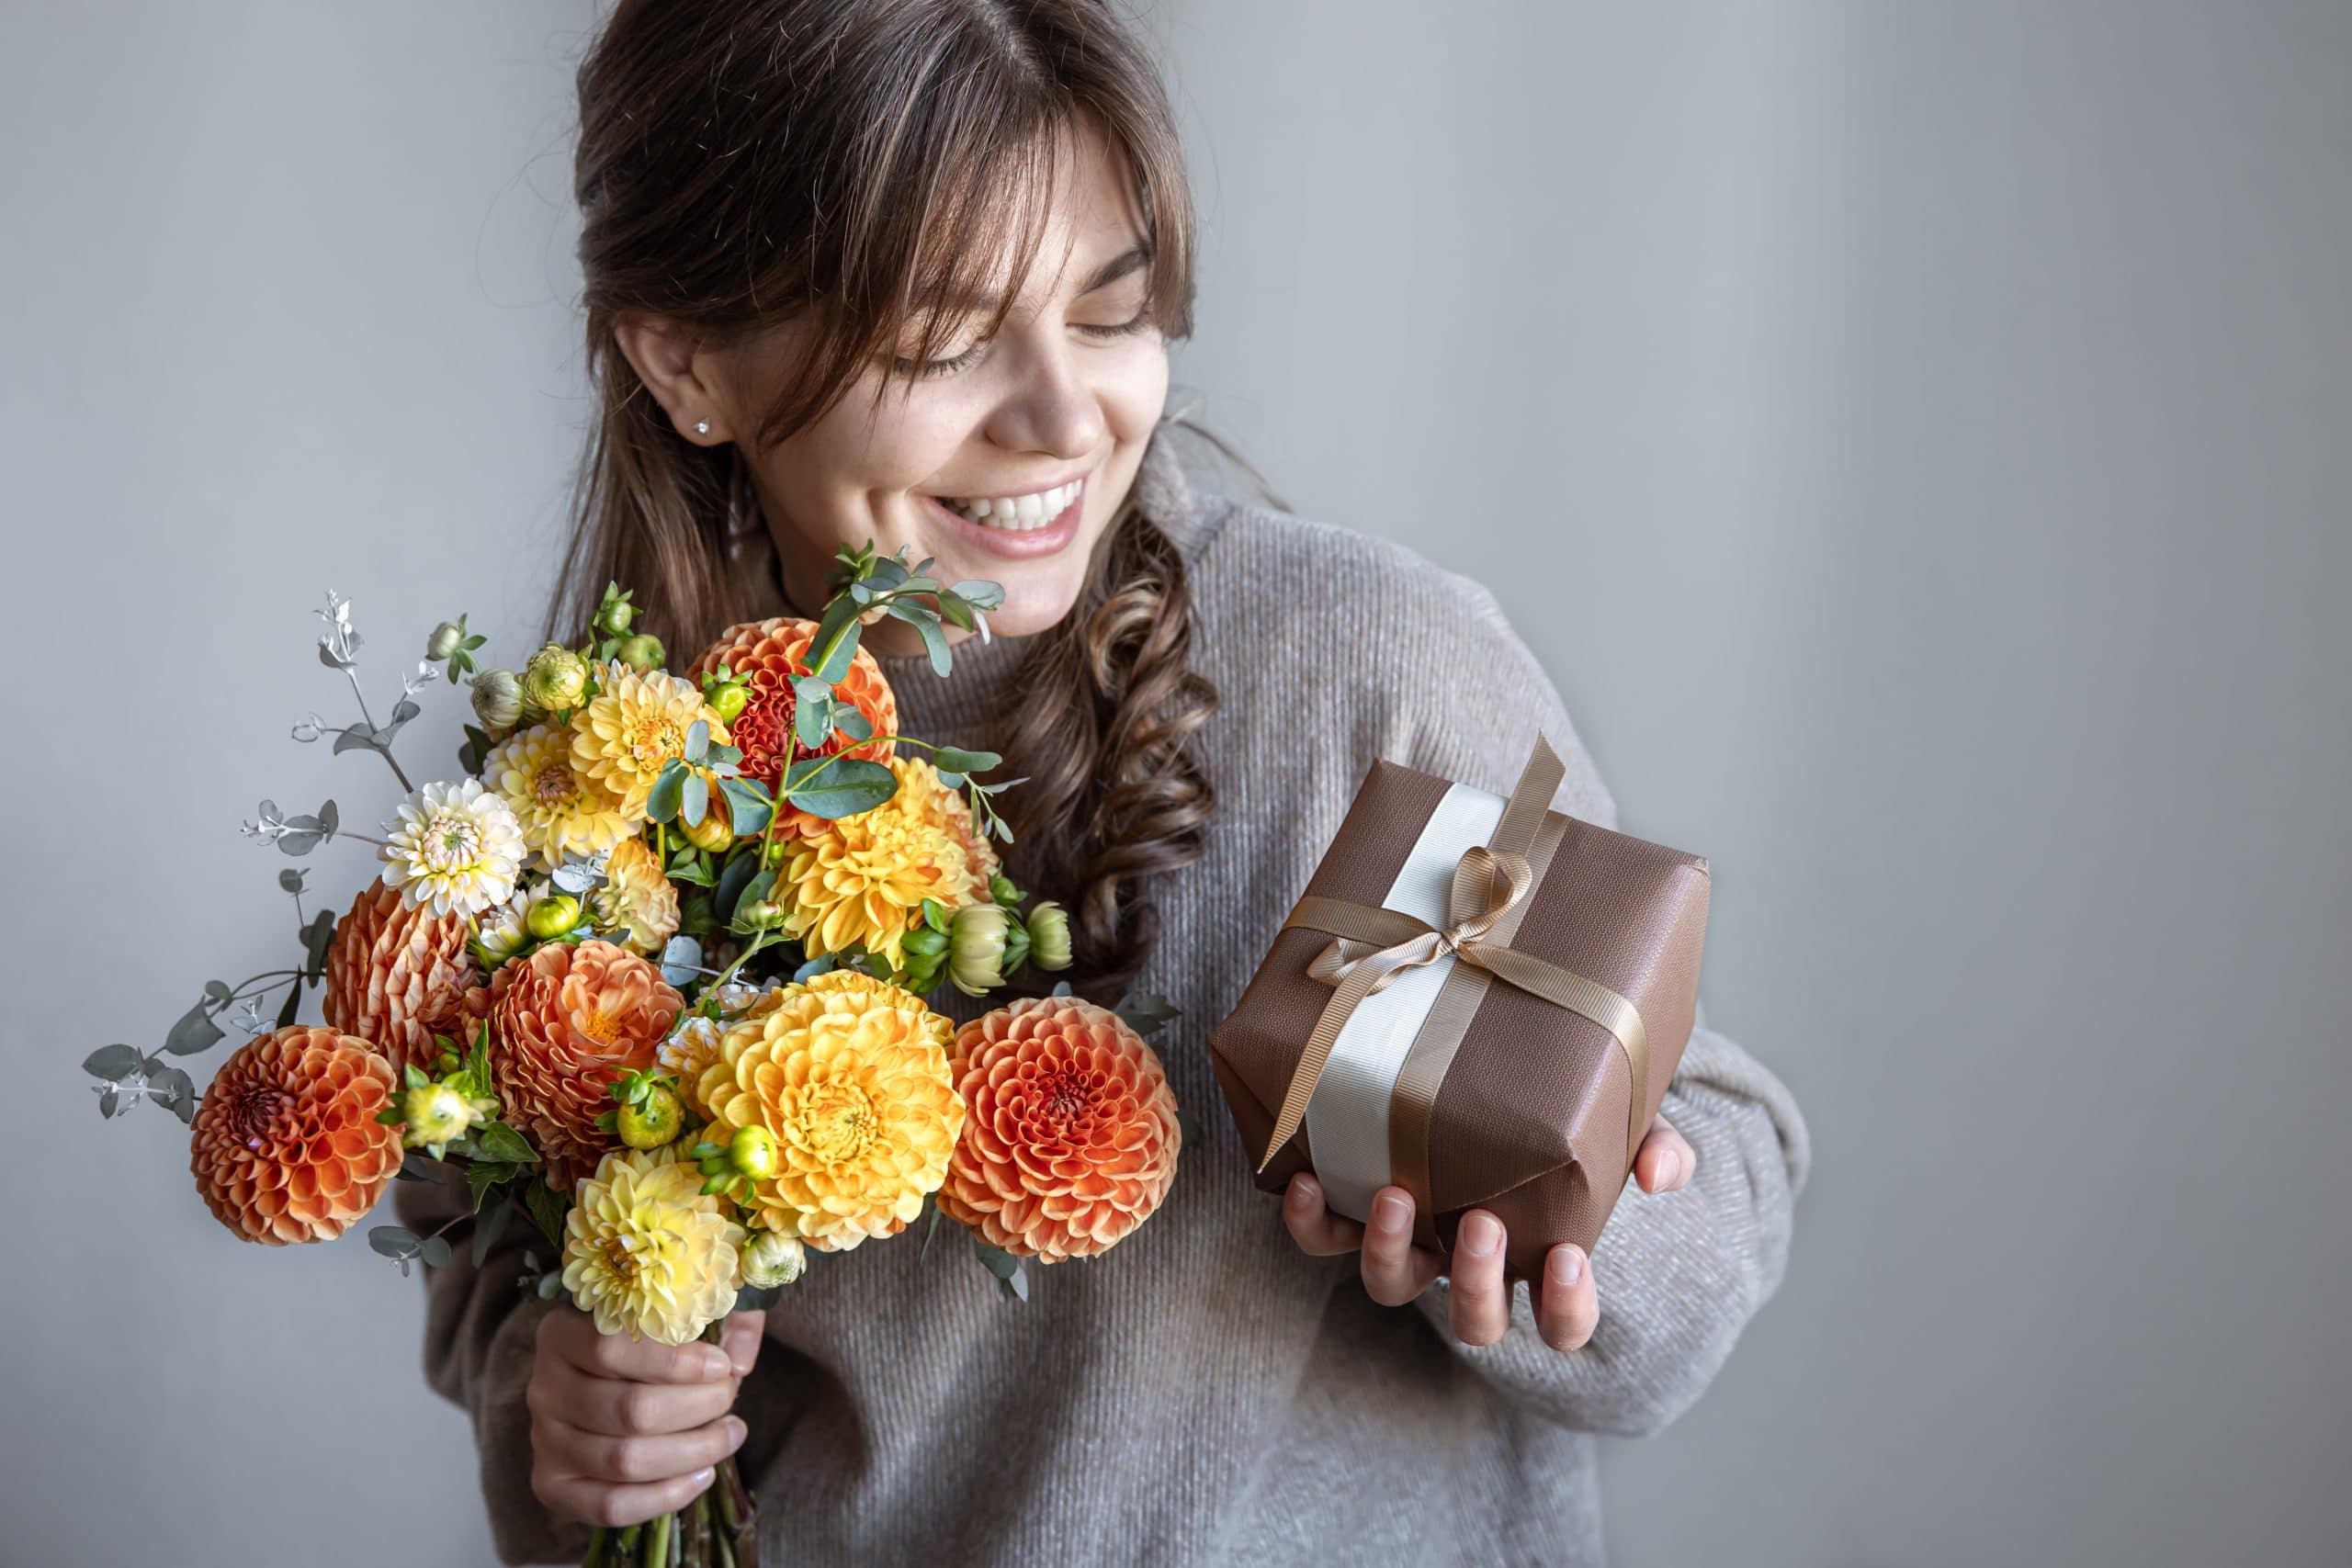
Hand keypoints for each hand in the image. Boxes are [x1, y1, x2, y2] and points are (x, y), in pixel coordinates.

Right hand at [528, 1307, 764, 1528]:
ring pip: (623, 1461)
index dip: (675, 1363)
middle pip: (627, 1410)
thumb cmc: (652, 1341)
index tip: (722, 1366)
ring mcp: (544, 1441)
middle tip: (730, 1398)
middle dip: (696, 1408)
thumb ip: (723, 1318)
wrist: (609, 1384)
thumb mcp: (686, 1310)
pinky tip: (703, 1475)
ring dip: (692, 1452)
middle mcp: (544, 1388)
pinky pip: (610, 1505)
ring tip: (730, 1434)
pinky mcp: (553, 1485)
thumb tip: (739, 1361)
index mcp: (560, 1333)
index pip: (611, 1349)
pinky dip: (664, 1497)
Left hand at [1282, 1114, 1695, 1349]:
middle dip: (1473, 1282)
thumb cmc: (1569, 1117)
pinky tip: (1305, 1179)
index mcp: (1542, 1261)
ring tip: (1395, 1196)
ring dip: (1389, 1252)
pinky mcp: (1355, 1209)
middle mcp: (1473, 1268)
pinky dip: (1309, 1220)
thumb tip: (1660, 1170)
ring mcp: (1415, 1244)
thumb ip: (1653, 1144)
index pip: (1565, 1324)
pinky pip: (1321, 1238)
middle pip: (1474, 1320)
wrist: (1504, 1082)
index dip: (1565, 1308)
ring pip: (1391, 1286)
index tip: (1567, 1260)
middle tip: (1481, 1225)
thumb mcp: (1625, 1124)